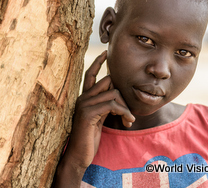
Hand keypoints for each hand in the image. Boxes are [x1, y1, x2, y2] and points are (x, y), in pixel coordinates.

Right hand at [53, 51, 134, 186]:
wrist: (78, 155)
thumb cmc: (89, 138)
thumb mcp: (99, 118)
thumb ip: (105, 106)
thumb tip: (117, 97)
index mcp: (84, 98)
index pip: (90, 75)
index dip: (97, 63)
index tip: (105, 52)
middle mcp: (82, 98)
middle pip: (108, 81)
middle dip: (123, 94)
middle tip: (128, 111)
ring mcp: (84, 104)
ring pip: (113, 92)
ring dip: (126, 107)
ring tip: (128, 119)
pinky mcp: (87, 113)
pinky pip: (112, 104)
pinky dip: (124, 112)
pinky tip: (127, 122)